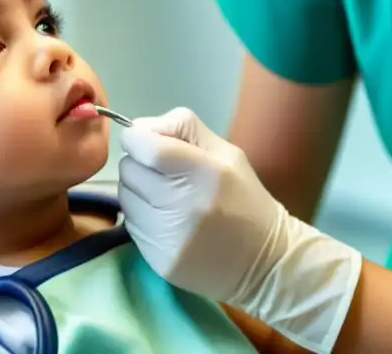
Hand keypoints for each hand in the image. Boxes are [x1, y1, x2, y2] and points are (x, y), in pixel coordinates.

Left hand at [118, 107, 361, 353]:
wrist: (265, 263)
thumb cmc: (245, 199)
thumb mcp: (227, 153)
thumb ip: (184, 129)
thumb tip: (139, 127)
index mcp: (204, 172)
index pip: (147, 148)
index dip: (136, 139)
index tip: (141, 141)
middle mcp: (183, 205)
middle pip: (130, 170)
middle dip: (139, 164)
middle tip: (160, 171)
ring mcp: (169, 236)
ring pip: (126, 197)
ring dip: (138, 191)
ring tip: (163, 195)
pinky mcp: (160, 260)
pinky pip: (131, 226)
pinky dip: (142, 217)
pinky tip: (165, 219)